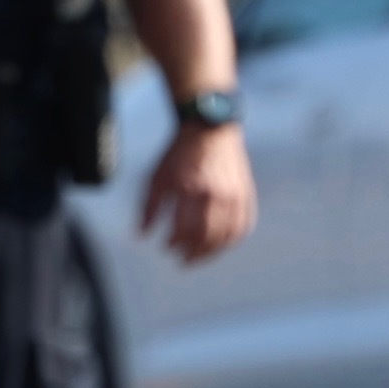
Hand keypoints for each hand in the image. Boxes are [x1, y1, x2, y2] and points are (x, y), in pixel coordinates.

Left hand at [142, 118, 256, 263]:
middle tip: (182, 259)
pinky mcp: (245, 194)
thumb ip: (149, 207)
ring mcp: (235, 195)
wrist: (209, 128)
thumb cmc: (179, 154)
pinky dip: (231, 240)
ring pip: (227, 236)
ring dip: (212, 252)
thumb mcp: (157, 176)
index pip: (185, 230)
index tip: (166, 246)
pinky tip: (219, 245)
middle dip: (192, 253)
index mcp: (192, 189)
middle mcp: (217, 194)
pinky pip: (242, 226)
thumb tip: (142, 235)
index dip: (175, 243)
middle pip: (207, 238)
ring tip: (198, 256)